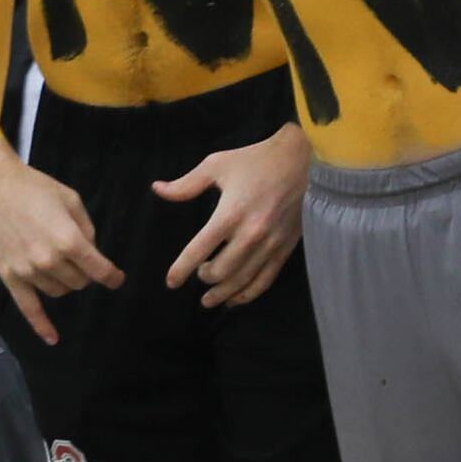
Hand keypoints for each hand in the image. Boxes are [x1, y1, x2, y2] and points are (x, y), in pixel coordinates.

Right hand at [0, 142, 122, 344]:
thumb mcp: (70, 199)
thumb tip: (91, 251)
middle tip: (79, 259)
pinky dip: (42, 326)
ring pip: (59, 292)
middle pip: (79, 282)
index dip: (112, 276)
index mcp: (68, 240)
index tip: (117, 278)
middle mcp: (50, 261)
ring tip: (59, 265)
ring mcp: (28, 272)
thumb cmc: (32, 187)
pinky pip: (28, 308)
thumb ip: (86, 228)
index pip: (99, 269)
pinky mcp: (9, 277)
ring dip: (65, 282)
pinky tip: (52, 339)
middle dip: (84, 273)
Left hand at [155, 121, 306, 307]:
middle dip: (204, 278)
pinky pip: (265, 280)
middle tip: (198, 276)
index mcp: (230, 214)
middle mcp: (250, 234)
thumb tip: (157, 189)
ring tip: (209, 301)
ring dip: (222, 294)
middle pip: (221, 271)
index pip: (198, 250)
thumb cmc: (256, 160)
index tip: (171, 282)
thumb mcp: (217, 165)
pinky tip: (236, 300)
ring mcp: (270, 244)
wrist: (302, 161)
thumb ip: (186, 184)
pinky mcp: (285, 249)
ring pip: (241, 281)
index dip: (181, 269)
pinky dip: (248, 294)